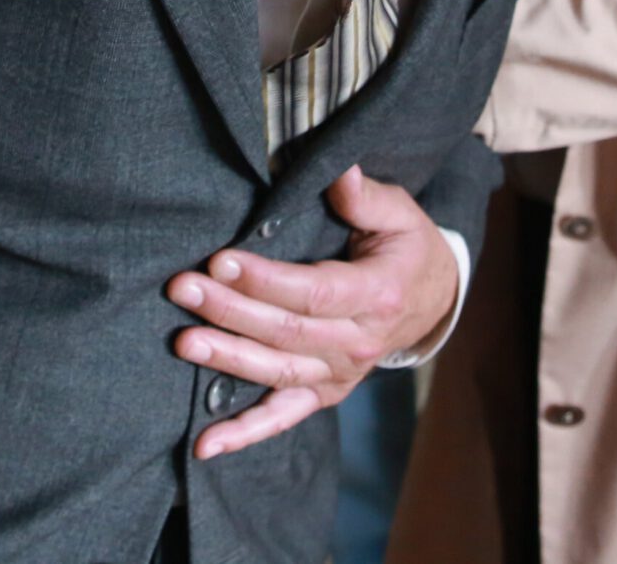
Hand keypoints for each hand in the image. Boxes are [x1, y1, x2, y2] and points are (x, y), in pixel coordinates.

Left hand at [164, 166, 458, 458]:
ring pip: (278, 372)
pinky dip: (245, 433)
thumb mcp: (400, 214)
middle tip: (183, 289)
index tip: (220, 261)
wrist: (433, 300)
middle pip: (287, 332)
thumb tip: (342, 172)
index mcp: (378, 295)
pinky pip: (283, 416)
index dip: (266, 280)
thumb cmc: (407, 248)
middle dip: (230, 311)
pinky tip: (205, 443)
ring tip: (183, 343)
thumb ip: (366, 197)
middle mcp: (359, 343)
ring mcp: (341, 374)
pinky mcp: (325, 393)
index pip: (314, 292)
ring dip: (227, 359)